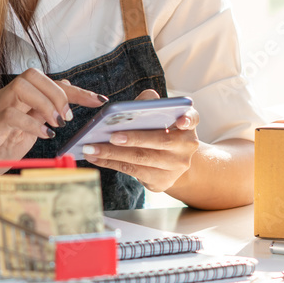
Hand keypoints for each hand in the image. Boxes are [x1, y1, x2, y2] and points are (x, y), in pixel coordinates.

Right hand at [0, 69, 106, 187]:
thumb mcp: (28, 130)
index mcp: (17, 98)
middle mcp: (6, 97)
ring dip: (46, 103)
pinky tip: (44, 136)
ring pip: (22, 85)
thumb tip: (66, 98)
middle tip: (68, 117)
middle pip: (34, 74)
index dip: (76, 90)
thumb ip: (43, 113)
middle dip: (59, 93)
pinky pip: (11, 113)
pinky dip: (32, 123)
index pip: (48, 82)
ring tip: (56, 124)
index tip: (99, 100)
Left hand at [82, 89, 198, 192]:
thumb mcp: (159, 117)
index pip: (192, 118)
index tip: (181, 121)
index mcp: (187, 125)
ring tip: (91, 148)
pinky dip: (111, 163)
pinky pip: (132, 171)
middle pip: (160, 141)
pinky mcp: (162, 181)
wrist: (171, 164)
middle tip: (111, 136)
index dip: (187, 119)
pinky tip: (95, 157)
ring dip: (112, 154)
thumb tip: (140, 101)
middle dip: (134, 138)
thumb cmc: (160, 133)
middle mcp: (186, 147)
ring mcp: (175, 167)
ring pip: (141, 159)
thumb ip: (151, 104)